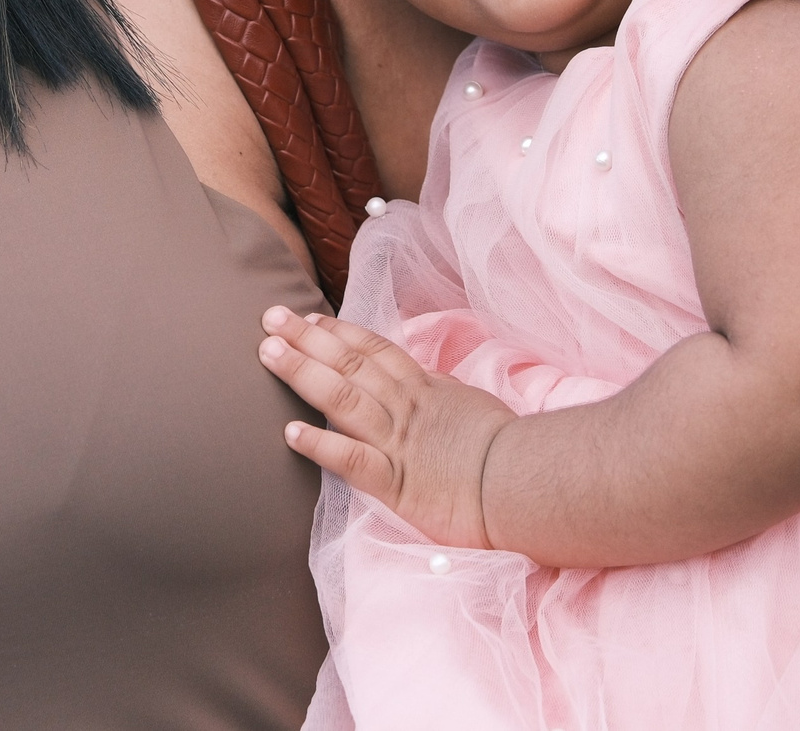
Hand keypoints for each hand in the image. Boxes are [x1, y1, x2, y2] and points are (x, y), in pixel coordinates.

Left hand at [259, 306, 513, 549]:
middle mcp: (406, 409)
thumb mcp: (475, 408)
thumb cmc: (512, 451)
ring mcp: (398, 443)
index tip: (311, 318)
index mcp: (426, 391)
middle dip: (307, 339)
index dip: (340, 333)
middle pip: (349, 364)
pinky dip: (319, 444)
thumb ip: (445, 395)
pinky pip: (351, 459)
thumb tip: (432, 384)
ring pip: (342, 398)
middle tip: (271, 316)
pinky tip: (288, 433)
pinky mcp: (396, 482)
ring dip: (302, 373)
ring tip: (267, 353)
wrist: (531, 483)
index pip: (376, 352)